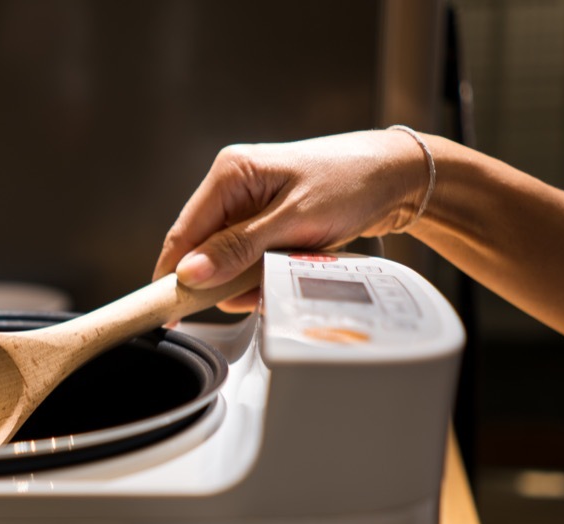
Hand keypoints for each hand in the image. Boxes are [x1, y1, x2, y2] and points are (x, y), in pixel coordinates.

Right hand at [153, 131, 425, 311]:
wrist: (397, 177)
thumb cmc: (351, 182)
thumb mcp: (293, 220)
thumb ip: (238, 248)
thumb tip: (191, 273)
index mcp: (231, 173)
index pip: (184, 233)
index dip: (172, 275)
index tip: (165, 310)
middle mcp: (234, 186)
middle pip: (202, 250)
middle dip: (224, 278)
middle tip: (252, 291)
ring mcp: (249, 205)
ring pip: (227, 260)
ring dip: (250, 278)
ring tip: (288, 267)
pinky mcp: (265, 222)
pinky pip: (249, 259)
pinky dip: (265, 273)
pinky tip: (291, 266)